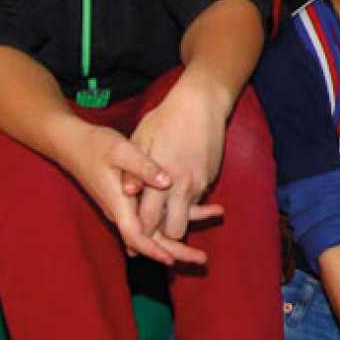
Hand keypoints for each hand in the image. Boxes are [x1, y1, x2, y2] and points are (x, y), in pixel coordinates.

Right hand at [60, 121, 209, 265]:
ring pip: (153, 231)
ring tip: (203, 246)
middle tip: (203, 259)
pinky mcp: (128, 202)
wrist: (74, 144)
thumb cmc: (97, 146)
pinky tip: (195, 216)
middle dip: (175, 252)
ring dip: (178, 240)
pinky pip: (152, 219)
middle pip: (148, 241)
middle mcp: (121, 211)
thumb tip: (166, 182)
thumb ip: (143, 167)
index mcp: (119, 203)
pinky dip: (173, 220)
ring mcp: (124, 208)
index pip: (136, 236)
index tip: (173, 261)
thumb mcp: (122, 151)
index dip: (154, 250)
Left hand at [129, 76, 228, 247]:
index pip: (149, 222)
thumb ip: (134, 171)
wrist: (202, 104)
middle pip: (175, 230)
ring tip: (165, 213)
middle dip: (164, 235)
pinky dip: (187, 201)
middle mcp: (184, 187)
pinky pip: (197, 200)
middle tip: (152, 230)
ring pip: (189, 217)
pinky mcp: (210, 178)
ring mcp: (200, 184)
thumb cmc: (165, 120)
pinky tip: (178, 189)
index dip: (140, 233)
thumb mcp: (141, 142)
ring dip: (177, 218)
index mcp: (162, 181)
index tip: (132, 235)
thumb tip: (128, 194)